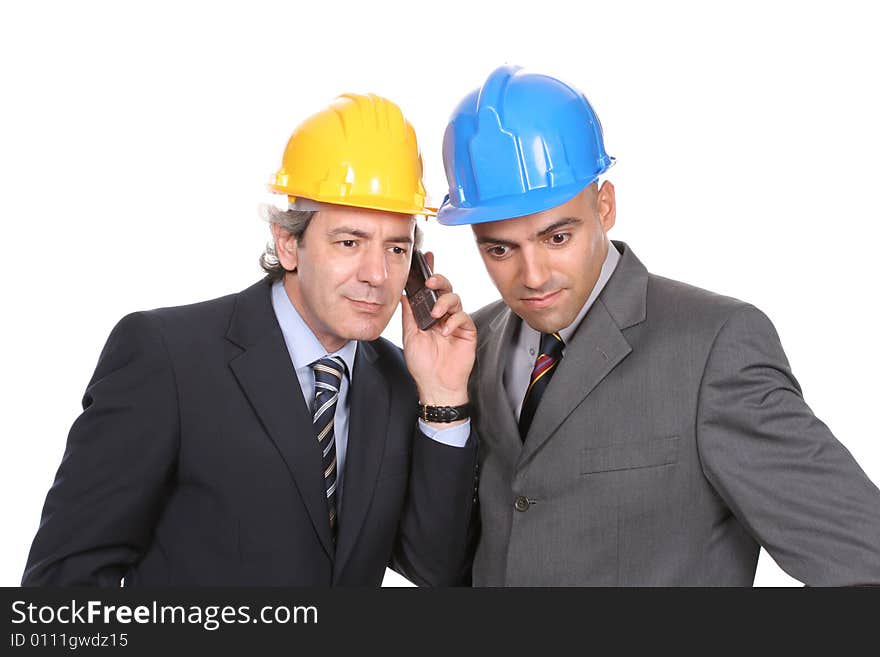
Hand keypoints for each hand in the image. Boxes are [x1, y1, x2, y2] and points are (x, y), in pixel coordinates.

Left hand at [401, 252, 475, 407]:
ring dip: (445, 302)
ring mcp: (455, 321)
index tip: (426, 257)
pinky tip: (445, 331)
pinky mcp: (467, 331)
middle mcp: (443, 314)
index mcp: (428, 313)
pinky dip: (454, 321)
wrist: (436, 385)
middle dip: (439, 280)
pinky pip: (463, 317)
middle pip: (445, 288)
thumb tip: (403, 293)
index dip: (429, 272)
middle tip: (431, 282)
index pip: (429, 289)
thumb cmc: (422, 364)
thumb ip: (409, 314)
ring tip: (436, 315)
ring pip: (455, 298)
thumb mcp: (410, 335)